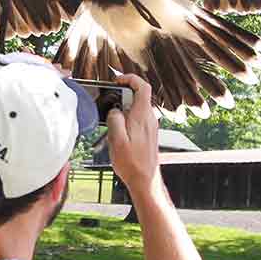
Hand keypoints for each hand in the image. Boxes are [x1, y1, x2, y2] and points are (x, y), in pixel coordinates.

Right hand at [106, 73, 160, 195]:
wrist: (145, 180)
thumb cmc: (132, 163)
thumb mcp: (117, 140)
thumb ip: (114, 119)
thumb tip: (114, 111)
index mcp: (142, 116)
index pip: (142, 86)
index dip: (130, 78)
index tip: (118, 81)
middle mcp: (149, 118)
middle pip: (139, 95)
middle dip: (123, 94)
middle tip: (110, 102)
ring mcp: (150, 126)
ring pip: (137, 107)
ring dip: (124, 108)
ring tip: (112, 120)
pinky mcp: (148, 133)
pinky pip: (138, 118)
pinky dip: (127, 118)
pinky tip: (119, 131)